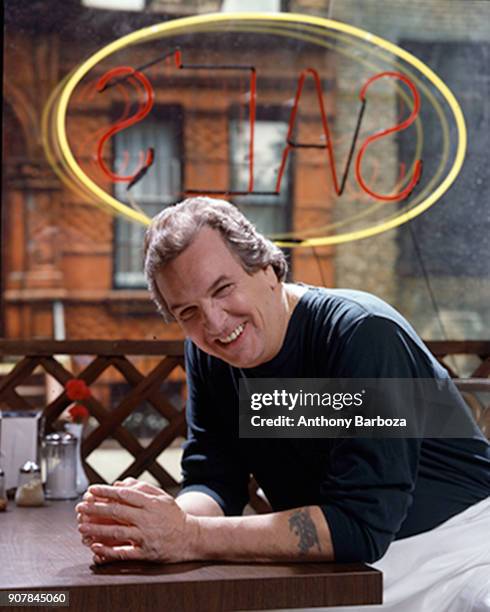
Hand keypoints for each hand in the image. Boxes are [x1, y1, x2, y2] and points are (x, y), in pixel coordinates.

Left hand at [76, 482, 197, 564]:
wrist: (190, 537)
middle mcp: (147, 519)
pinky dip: (108, 550)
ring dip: (97, 529)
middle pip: (117, 512)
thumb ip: (142, 488)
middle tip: (80, 507)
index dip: (106, 491)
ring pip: (117, 532)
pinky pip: (124, 552)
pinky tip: (95, 547)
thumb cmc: (173, 515)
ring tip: (82, 526)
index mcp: (151, 503)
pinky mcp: (146, 552)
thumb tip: (120, 483)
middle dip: (96, 509)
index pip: (124, 495)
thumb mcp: (162, 497)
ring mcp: (146, 536)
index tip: (91, 490)